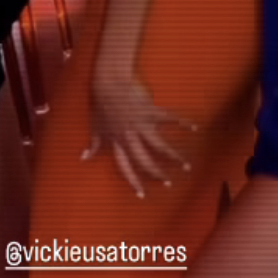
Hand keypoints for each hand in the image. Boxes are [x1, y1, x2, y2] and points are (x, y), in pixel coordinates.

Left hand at [86, 75, 194, 196]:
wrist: (109, 83)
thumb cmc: (100, 104)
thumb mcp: (95, 126)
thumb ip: (92, 144)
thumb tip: (84, 157)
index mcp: (117, 142)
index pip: (125, 167)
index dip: (133, 181)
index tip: (142, 194)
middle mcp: (130, 137)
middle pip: (145, 161)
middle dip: (157, 174)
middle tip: (168, 183)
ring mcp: (142, 124)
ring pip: (160, 146)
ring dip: (173, 156)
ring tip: (186, 165)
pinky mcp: (151, 111)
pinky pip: (168, 119)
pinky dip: (181, 122)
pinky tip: (193, 127)